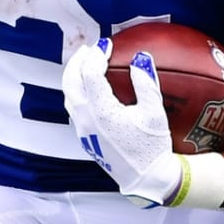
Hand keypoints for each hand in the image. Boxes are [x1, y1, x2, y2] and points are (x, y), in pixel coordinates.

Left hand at [61, 39, 182, 207]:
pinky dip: (77, 91)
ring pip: (69, 96)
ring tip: (86, 64)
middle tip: (89, 48)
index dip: (97, 55)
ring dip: (74, 76)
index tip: (106, 43)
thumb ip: (147, 83)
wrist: (144, 179)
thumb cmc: (152, 147)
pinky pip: (73, 108)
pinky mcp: (84, 138)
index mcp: (102, 112)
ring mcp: (82, 130)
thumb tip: (141, 57)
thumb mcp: (155, 114)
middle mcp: (86, 120)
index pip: (91, 74)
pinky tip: (89, 88)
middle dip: (78, 61)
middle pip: (70, 82)